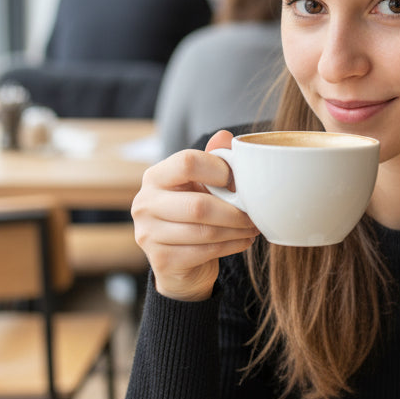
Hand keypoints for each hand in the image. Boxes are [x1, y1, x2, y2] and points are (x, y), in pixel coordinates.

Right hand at [131, 130, 258, 301]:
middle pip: (198, 205)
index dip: (219, 169)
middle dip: (234, 211)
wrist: (180, 263)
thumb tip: (225, 136)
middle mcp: (144, 203)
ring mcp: (148, 234)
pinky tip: (243, 241)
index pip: (187, 162)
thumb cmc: (193, 214)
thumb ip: (213, 160)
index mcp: (154, 176)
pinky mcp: (161, 260)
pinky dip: (231, 246)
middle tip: (255, 213)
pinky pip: (204, 252)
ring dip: (237, 230)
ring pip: (204, 232)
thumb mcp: (202, 184)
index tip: (238, 181)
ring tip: (253, 227)